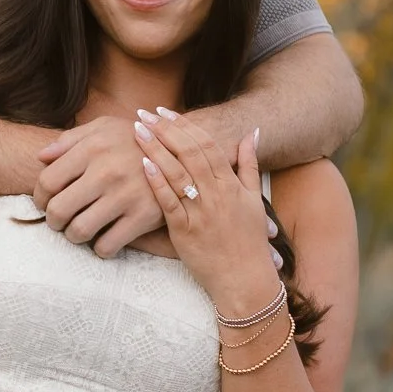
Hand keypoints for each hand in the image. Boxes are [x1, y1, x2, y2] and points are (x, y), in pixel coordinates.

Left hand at [34, 116, 165, 257]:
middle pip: (58, 210)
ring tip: (79, 229)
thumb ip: (69, 140)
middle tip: (59, 221)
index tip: (45, 203)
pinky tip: (103, 238)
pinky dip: (100, 248)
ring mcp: (126, 195)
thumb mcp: (104, 128)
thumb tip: (40, 158)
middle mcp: (107, 171)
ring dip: (73, 236)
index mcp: (93, 147)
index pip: (48, 182)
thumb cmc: (134, 140)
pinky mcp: (144, 217)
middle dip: (53, 221)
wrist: (181, 151)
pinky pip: (107, 246)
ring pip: (80, 231)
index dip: (40, 198)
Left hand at [135, 110, 279, 311]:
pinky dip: (156, 182)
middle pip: (189, 153)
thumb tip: (252, 133)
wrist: (245, 279)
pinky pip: (169, 202)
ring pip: (176, 173)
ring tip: (137, 130)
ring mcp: (201, 212)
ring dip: (155, 149)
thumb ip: (250, 165)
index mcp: (232, 185)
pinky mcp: (185, 231)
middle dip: (165, 130)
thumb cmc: (249, 240)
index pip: (207, 145)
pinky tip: (142, 164)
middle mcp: (217, 194)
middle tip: (144, 114)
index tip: (165, 111)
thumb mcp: (255, 199)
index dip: (185, 125)